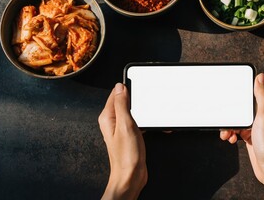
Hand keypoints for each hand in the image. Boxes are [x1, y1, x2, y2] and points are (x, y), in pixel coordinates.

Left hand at [99, 83, 146, 199]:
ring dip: (145, 111)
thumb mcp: (125, 125)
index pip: (115, 94)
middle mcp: (113, 122)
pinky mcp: (130, 135)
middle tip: (149, 100)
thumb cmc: (126, 156)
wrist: (131, 176)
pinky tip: (155, 126)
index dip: (127, 88)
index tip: (139, 86)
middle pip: (125, 102)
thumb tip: (120, 87)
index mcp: (108, 117)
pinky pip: (139, 122)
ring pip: (134, 112)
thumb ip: (122, 104)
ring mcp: (121, 129)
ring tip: (154, 112)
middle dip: (138, 99)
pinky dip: (148, 122)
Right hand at [220, 73, 263, 199]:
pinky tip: (232, 139)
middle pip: (243, 103)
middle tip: (229, 118)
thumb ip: (262, 96)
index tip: (233, 91)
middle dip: (233, 110)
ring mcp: (257, 124)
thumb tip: (260, 77)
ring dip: (230, 124)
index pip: (257, 89)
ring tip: (228, 133)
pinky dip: (231, 133)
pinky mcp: (251, 134)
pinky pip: (237, 128)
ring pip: (238, 117)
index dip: (244, 89)